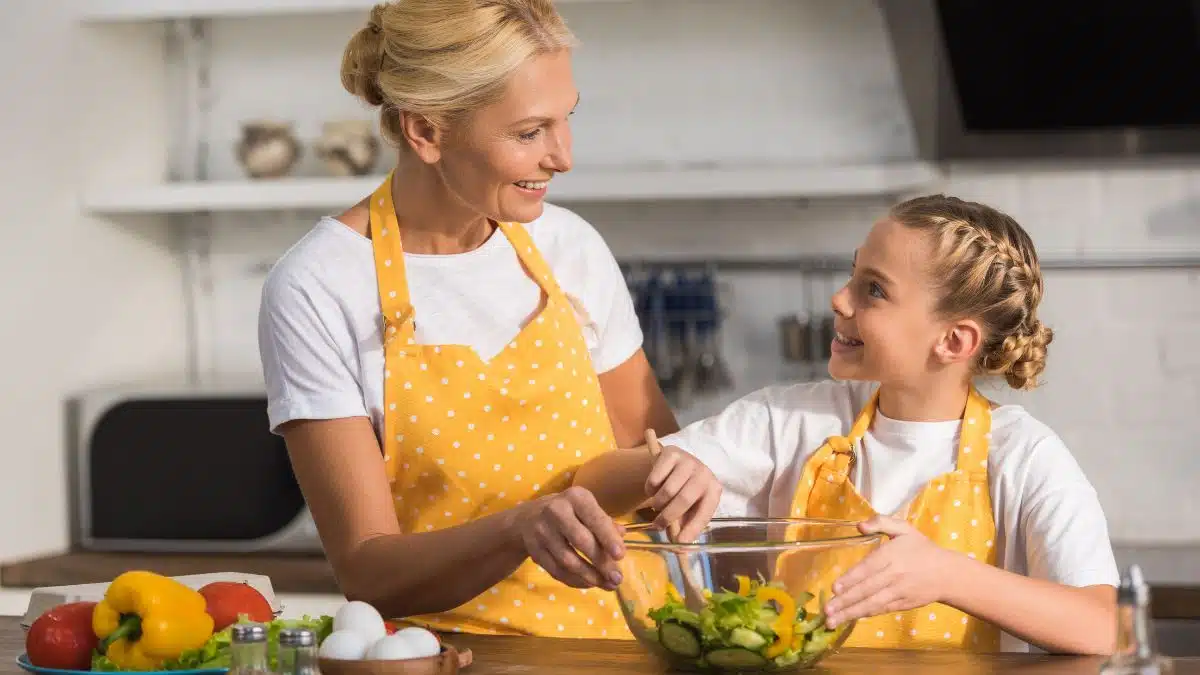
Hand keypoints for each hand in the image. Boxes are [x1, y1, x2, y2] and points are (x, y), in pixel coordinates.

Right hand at [517, 486, 625, 590]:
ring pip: (568, 560)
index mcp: (575, 497)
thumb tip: (621, 536)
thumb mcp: (587, 509)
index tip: (620, 556)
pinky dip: (575, 581)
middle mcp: (556, 511)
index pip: (594, 518)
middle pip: (580, 541)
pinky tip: (589, 583)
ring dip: (590, 576)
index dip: (608, 538)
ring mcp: (542, 531)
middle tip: (617, 578)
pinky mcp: (534, 551)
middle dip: (601, 562)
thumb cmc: (569, 512)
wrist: (529, 517)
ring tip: (607, 585)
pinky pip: (556, 571)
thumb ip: (605, 523)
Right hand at [644, 445, 722, 542]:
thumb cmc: (684, 491)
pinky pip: (655, 478)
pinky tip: (653, 489)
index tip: (680, 543)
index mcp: (713, 490)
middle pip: (684, 499)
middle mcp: (704, 473)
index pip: (704, 512)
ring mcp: (688, 461)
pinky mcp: (671, 453)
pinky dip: (650, 489)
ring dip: (657, 503)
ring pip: (667, 490)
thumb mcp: (688, 509)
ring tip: (657, 505)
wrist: (675, 463)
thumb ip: (684, 528)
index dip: (692, 529)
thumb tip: (679, 548)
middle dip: (668, 517)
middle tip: (657, 525)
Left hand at [823, 515, 957, 627]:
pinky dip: (865, 614)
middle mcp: (894, 576)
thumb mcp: (903, 528)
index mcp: (892, 555)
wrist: (947, 573)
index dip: (851, 579)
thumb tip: (859, 526)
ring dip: (851, 613)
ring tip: (832, 621)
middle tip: (826, 611)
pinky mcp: (902, 604)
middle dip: (845, 601)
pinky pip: (881, 610)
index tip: (835, 588)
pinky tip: (850, 618)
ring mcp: (898, 592)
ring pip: (872, 604)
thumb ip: (881, 522)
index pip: (868, 568)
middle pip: (867, 590)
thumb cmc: (920, 548)